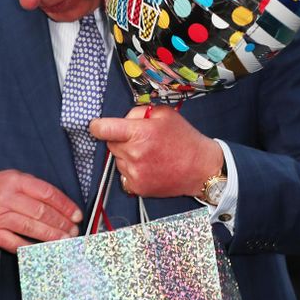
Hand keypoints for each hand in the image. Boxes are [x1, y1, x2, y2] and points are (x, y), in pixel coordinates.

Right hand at [0, 170, 82, 253]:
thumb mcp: (14, 179)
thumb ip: (36, 189)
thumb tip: (64, 206)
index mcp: (15, 181)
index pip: (47, 193)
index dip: (65, 206)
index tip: (77, 215)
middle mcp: (6, 198)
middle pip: (40, 212)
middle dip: (61, 223)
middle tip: (74, 231)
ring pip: (30, 228)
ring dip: (51, 236)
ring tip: (65, 240)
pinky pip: (15, 243)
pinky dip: (31, 248)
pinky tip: (45, 250)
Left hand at [90, 106, 223, 197]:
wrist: (201, 168)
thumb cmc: (184, 140)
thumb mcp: (164, 114)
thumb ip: (138, 112)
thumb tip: (122, 119)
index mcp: (139, 133)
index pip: (102, 129)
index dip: (98, 126)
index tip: (98, 126)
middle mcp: (134, 154)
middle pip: (110, 144)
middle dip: (121, 139)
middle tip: (141, 139)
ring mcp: (134, 173)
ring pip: (117, 159)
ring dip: (127, 155)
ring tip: (149, 154)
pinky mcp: (137, 187)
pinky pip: (124, 174)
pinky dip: (132, 170)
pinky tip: (149, 166)